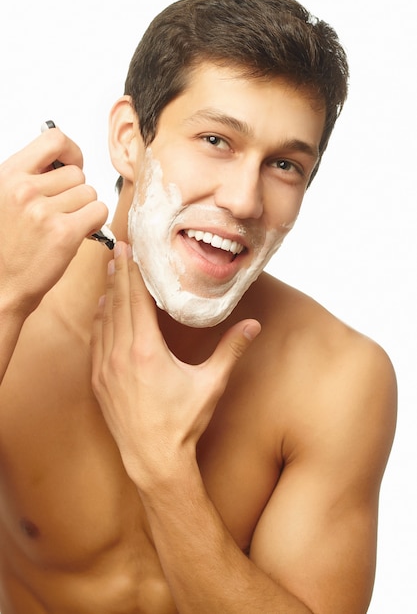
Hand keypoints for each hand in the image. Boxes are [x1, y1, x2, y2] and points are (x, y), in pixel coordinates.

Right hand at [0, 127, 107, 317]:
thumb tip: (65, 160)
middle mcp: (23, 190)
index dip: (71, 151)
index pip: (53, 140)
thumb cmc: (7, 246)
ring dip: (85, 210)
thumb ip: (31, 177)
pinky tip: (78, 233)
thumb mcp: (6, 199)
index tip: (72, 164)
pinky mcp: (64, 233)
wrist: (2, 286)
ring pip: (90, 194)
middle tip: (62, 212)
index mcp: (8, 176)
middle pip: (77, 174)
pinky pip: (98, 212)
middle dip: (76, 193)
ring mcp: (43, 211)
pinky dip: (95, 223)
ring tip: (65, 225)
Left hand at [90, 241, 260, 487]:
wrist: (153, 460)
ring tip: (110, 273)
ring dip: (107, 294)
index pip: (136, 299)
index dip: (131, 272)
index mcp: (146, 350)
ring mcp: (105, 369)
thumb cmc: (183, 423)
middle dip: (117, 274)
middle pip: (117, 303)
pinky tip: (102, 310)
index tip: (127, 250)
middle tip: (117, 250)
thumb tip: (254, 325)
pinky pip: (96, 341)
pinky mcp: (98, 382)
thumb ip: (231, 350)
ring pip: (103, 320)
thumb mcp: (210, 383)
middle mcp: (120, 355)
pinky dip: (99, 321)